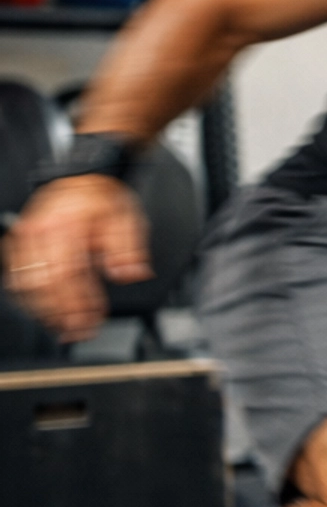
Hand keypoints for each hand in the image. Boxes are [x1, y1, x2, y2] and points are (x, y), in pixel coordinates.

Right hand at [3, 176, 151, 341]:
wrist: (85, 175)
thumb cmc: (103, 197)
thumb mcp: (126, 219)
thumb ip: (128, 249)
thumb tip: (130, 275)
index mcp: (66, 224)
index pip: (68, 274)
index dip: (78, 304)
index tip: (90, 322)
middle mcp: (40, 229)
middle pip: (44, 283)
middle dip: (61, 314)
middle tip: (78, 331)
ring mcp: (26, 234)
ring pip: (25, 282)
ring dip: (44, 309)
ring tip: (63, 326)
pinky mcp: (21, 239)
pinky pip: (16, 273)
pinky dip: (29, 295)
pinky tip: (45, 308)